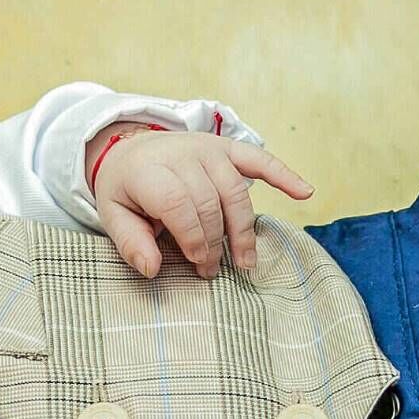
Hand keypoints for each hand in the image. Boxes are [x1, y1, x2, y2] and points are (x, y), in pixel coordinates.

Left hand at [89, 122, 312, 278]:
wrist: (130, 149)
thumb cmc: (126, 189)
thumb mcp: (114, 215)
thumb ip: (130, 242)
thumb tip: (152, 269)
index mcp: (150, 170)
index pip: (180, 204)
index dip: (193, 237)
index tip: (197, 264)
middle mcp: (183, 154)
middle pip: (210, 201)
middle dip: (215, 241)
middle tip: (212, 270)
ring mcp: (208, 149)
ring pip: (236, 191)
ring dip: (243, 229)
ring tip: (246, 261)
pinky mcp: (227, 148)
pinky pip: (259, 160)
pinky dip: (284, 176)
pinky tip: (305, 193)